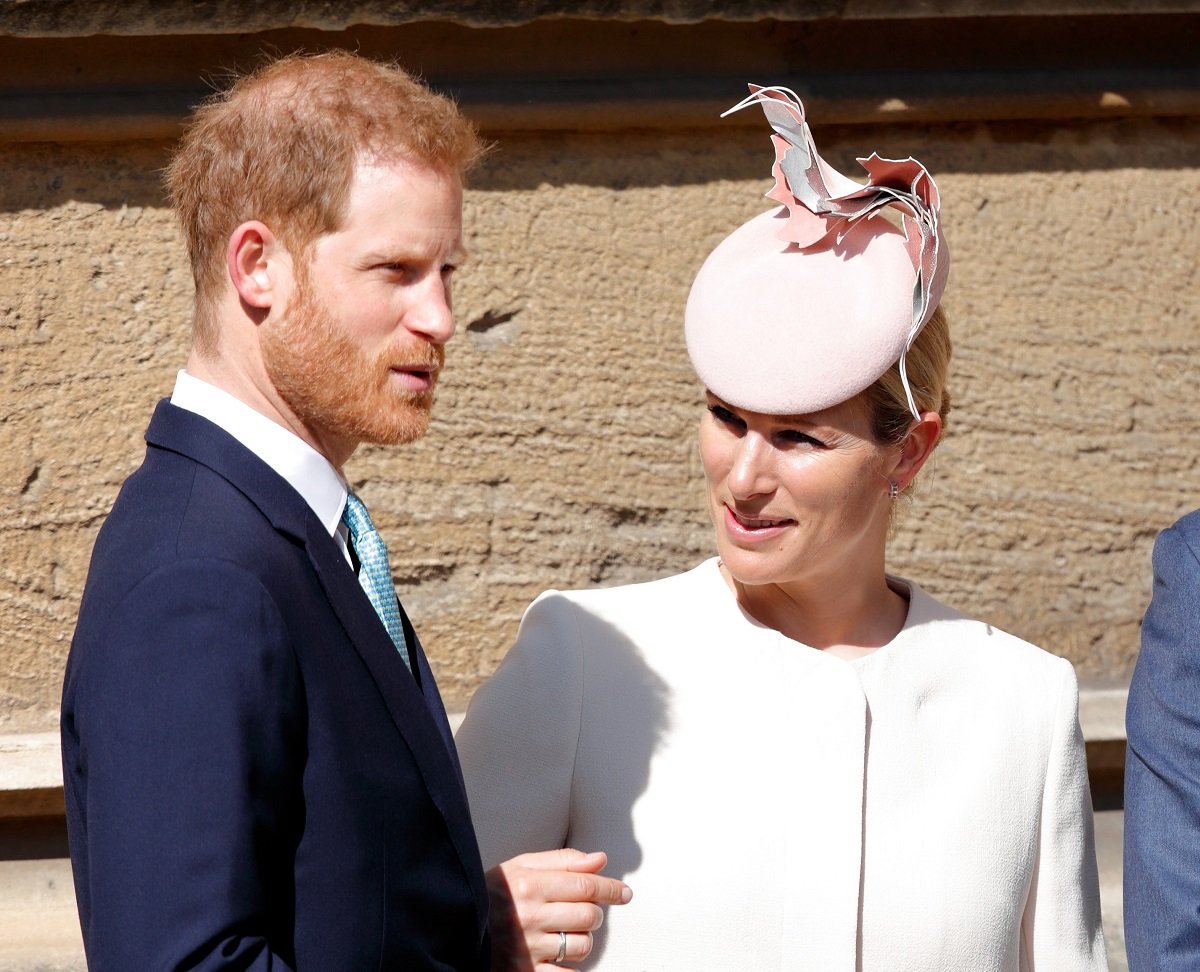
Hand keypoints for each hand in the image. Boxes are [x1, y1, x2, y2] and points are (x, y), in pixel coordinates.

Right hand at [486, 848, 631, 970]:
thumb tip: (600, 860)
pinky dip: (570, 967)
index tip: (624, 893)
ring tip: (562, 933)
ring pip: (582, 945)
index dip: (610, 888)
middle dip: (592, 913)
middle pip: (589, 915)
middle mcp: (529, 917)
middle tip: (579, 912)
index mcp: (528, 885)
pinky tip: (557, 955)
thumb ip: (562, 861)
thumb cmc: (491, 895)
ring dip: (581, 939)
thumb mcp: (520, 867)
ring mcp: (527, 949)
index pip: (585, 885)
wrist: (455, 927)